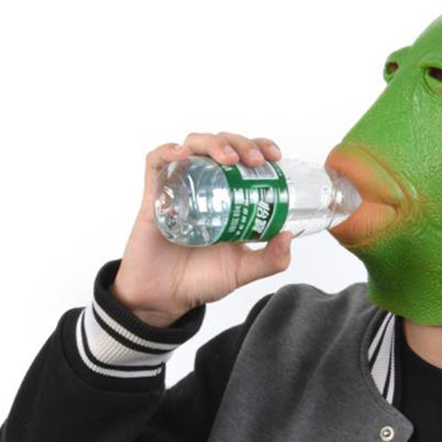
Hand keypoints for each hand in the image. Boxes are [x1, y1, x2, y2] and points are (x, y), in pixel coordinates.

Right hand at [109, 132, 290, 327]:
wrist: (164, 298)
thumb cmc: (200, 280)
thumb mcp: (243, 271)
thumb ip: (270, 260)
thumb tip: (288, 236)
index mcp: (228, 198)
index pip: (243, 158)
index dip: (259, 147)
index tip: (275, 156)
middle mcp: (204, 187)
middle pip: (221, 145)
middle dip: (241, 143)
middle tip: (255, 160)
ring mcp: (179, 188)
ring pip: (193, 146)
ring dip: (213, 143)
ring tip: (228, 159)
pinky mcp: (154, 197)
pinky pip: (155, 163)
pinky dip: (167, 151)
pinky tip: (182, 153)